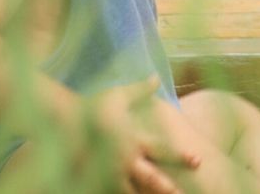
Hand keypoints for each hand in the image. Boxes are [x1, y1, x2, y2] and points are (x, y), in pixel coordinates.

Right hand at [86, 76, 200, 193]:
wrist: (62, 123)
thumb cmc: (92, 107)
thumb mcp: (118, 95)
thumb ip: (139, 90)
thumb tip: (156, 77)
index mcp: (134, 140)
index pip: (162, 149)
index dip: (180, 156)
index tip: (197, 162)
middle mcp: (127, 160)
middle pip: (151, 178)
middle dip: (167, 189)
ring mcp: (112, 174)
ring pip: (134, 193)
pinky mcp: (98, 182)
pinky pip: (113, 193)